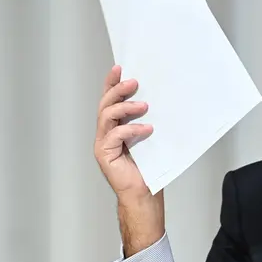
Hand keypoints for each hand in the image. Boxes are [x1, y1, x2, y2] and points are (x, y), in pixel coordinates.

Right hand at [94, 65, 152, 199]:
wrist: (144, 193)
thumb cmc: (148, 167)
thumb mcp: (150, 138)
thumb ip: (147, 120)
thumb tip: (158, 100)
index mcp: (115, 126)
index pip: (110, 100)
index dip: (111, 83)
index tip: (120, 68)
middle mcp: (105, 132)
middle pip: (105, 104)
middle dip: (118, 90)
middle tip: (134, 82)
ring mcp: (103, 143)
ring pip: (107, 116)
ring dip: (125, 107)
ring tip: (144, 106)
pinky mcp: (104, 153)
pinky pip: (115, 135)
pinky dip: (131, 129)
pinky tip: (147, 129)